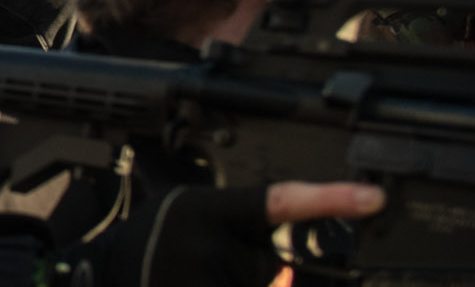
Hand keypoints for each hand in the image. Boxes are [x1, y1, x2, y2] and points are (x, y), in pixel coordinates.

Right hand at [77, 182, 383, 286]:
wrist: (102, 276)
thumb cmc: (152, 243)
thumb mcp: (194, 214)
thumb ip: (242, 227)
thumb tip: (290, 267)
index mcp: (210, 210)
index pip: (278, 200)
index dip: (329, 199)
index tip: (372, 197)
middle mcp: (212, 246)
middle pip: (276, 266)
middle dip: (261, 273)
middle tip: (208, 264)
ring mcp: (209, 278)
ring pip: (263, 285)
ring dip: (241, 284)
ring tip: (195, 275)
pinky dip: (236, 285)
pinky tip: (197, 277)